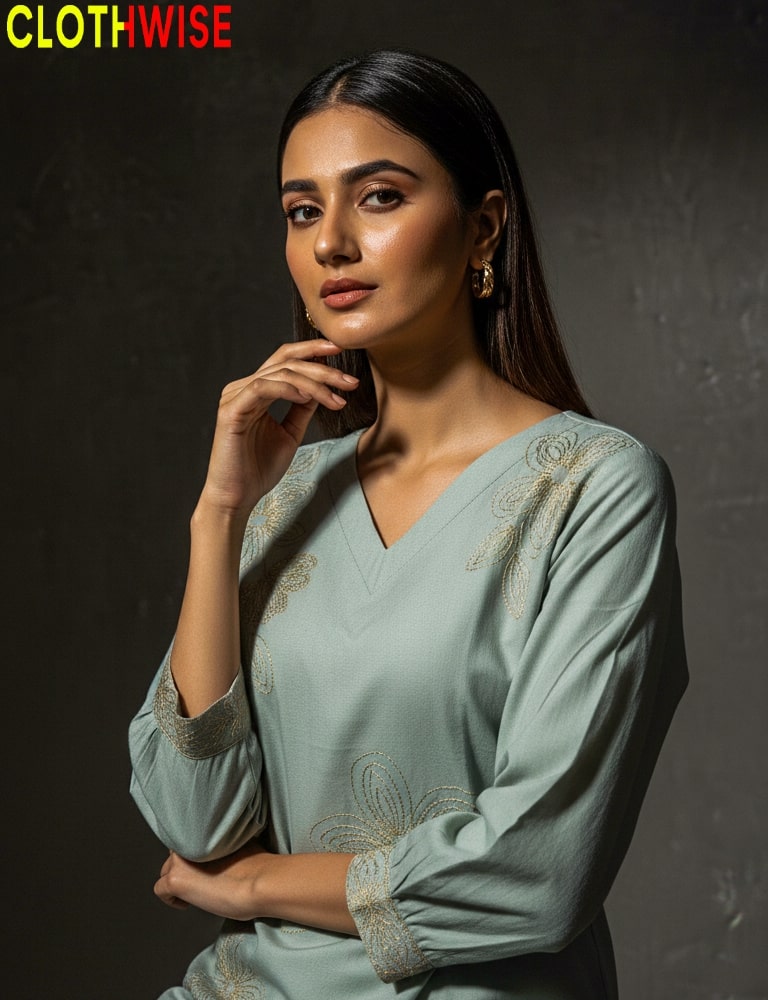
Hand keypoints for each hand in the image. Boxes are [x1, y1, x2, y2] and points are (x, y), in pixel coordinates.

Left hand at [154, 840, 268, 920]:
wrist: (258, 882)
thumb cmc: (258, 867)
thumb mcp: (241, 845)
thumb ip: (224, 845)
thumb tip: (224, 855)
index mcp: (206, 830)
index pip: (190, 838)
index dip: (196, 855)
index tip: (205, 866)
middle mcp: (189, 841)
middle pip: (176, 855)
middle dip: (185, 868)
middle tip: (202, 881)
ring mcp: (179, 861)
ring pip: (166, 870)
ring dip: (178, 881)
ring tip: (197, 892)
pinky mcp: (175, 880)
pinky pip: (160, 889)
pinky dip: (171, 899)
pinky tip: (187, 903)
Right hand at [199, 339, 358, 516]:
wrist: (237, 497)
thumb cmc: (259, 469)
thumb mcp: (290, 433)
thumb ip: (302, 409)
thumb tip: (320, 389)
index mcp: (255, 390)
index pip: (285, 359)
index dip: (312, 351)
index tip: (341, 351)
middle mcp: (243, 388)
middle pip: (286, 363)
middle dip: (322, 368)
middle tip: (350, 380)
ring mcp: (235, 396)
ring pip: (279, 373)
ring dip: (314, 382)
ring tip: (337, 397)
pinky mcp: (231, 410)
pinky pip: (262, 388)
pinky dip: (288, 389)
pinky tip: (308, 397)